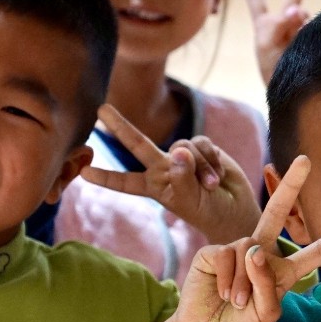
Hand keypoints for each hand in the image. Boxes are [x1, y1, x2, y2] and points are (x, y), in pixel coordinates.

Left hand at [80, 104, 260, 243]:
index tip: (84, 172)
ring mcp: (182, 157)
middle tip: (101, 109)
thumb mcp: (191, 200)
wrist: (235, 209)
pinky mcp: (202, 149)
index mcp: (154, 186)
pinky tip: (218, 176)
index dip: (105, 177)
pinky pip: (201, 143)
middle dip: (120, 126)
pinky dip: (211, 159)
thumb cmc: (208, 212)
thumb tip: (178, 150)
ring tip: (211, 186)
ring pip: (183, 146)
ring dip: (200, 167)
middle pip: (138, 144)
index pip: (125, 181)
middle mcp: (164, 168)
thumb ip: (182, 176)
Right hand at [141, 157, 320, 321]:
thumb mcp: (267, 312)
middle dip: (291, 185)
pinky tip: (223, 292)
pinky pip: (229, 255)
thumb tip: (255, 250)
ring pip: (252, 249)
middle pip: (279, 214)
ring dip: (246, 282)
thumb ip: (269, 284)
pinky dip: (229, 278)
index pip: (317, 252)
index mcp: (285, 271)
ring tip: (237, 302)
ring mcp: (238, 249)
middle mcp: (262, 254)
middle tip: (306, 159)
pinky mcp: (214, 251)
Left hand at [239, 0, 311, 84]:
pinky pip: (317, 27)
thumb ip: (282, 24)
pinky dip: (314, 32)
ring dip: (303, 25)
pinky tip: (308, 45)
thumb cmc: (272, 69)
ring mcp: (301, 30)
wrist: (289, 91)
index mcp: (266, 23)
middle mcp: (284, 23)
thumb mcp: (268, 45)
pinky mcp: (313, 38)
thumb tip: (299, 9)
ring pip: (308, 16)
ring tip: (294, 46)